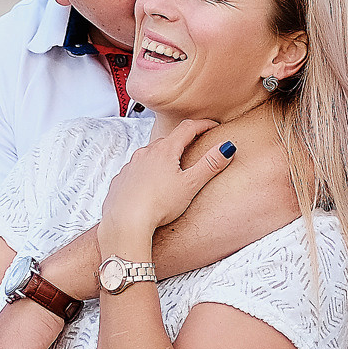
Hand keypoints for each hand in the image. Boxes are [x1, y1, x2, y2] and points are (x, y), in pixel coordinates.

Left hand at [101, 118, 235, 239]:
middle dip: (183, 141)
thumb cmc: (159, 205)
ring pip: (150, 155)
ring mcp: (130, 166)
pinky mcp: (121, 180)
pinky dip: (147, 172)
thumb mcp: (190, 185)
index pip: (187, 128)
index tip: (214, 125)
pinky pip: (137, 170)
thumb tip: (227, 147)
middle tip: (196, 146)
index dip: (203, 124)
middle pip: (168, 140)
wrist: (125, 223)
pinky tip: (151, 185)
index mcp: (164, 150)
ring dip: (164, 157)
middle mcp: (144, 153)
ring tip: (174, 169)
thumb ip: (210, 165)